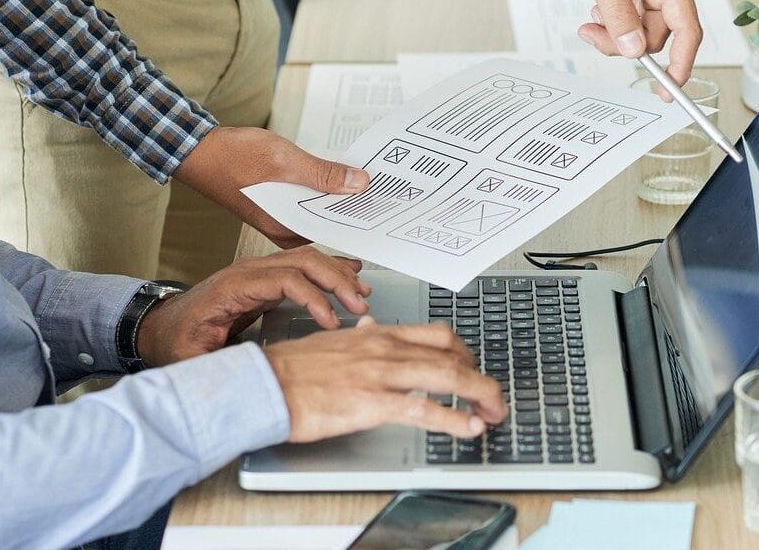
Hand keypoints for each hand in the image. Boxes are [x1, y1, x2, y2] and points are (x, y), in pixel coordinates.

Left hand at [136, 246, 371, 366]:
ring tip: (362, 292)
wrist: (161, 327)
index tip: (333, 321)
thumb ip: (218, 363)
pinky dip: (328, 267)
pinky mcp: (265, 277)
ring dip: (337, 273)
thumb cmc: (176, 341)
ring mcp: (257, 271)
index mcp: (232, 289)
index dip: (314, 297)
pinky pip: (301, 264)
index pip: (284, 280)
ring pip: (305, 258)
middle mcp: (247, 272)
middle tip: (360, 304)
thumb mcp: (191, 359)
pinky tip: (349, 271)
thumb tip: (250, 372)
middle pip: (302, 261)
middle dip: (335, 280)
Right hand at [173, 126, 370, 247]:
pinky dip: (325, 189)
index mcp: (287, 228)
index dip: (361, 221)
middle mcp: (286, 228)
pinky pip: (310, 200)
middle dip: (356, 209)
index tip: (386, 211)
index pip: (335, 230)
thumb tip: (358, 183)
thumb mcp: (285, 161)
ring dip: (342, 197)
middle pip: (331, 222)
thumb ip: (323, 174)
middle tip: (387, 197)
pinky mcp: (279, 203)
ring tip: (369, 185)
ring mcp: (282, 216)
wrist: (197, 150)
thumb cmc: (232, 158)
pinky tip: (341, 179)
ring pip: (322, 210)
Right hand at [264, 318, 507, 441]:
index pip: (438, 335)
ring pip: (448, 377)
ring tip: (493, 413)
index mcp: (378, 334)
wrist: (264, 383)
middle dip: (481, 379)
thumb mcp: (332, 342)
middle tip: (493, 398)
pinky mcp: (372, 403)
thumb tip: (371, 329)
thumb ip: (359, 338)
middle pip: (453, 356)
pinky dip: (454, 419)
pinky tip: (468, 428)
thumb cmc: (292, 369)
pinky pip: (424, 409)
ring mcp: (381, 374)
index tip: (474, 369)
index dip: (466, 353)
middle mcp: (386, 348)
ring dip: (480, 396)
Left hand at [554, 0, 702, 86]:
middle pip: (658, 36)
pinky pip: (639, 17)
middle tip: (590, 32)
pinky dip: (618, 18)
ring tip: (595, 8)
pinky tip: (603, 0)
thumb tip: (634, 50)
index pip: (688, 31)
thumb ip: (618, 14)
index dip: (680, 65)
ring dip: (617, 29)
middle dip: (624, 42)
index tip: (669, 91)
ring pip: (644, 31)